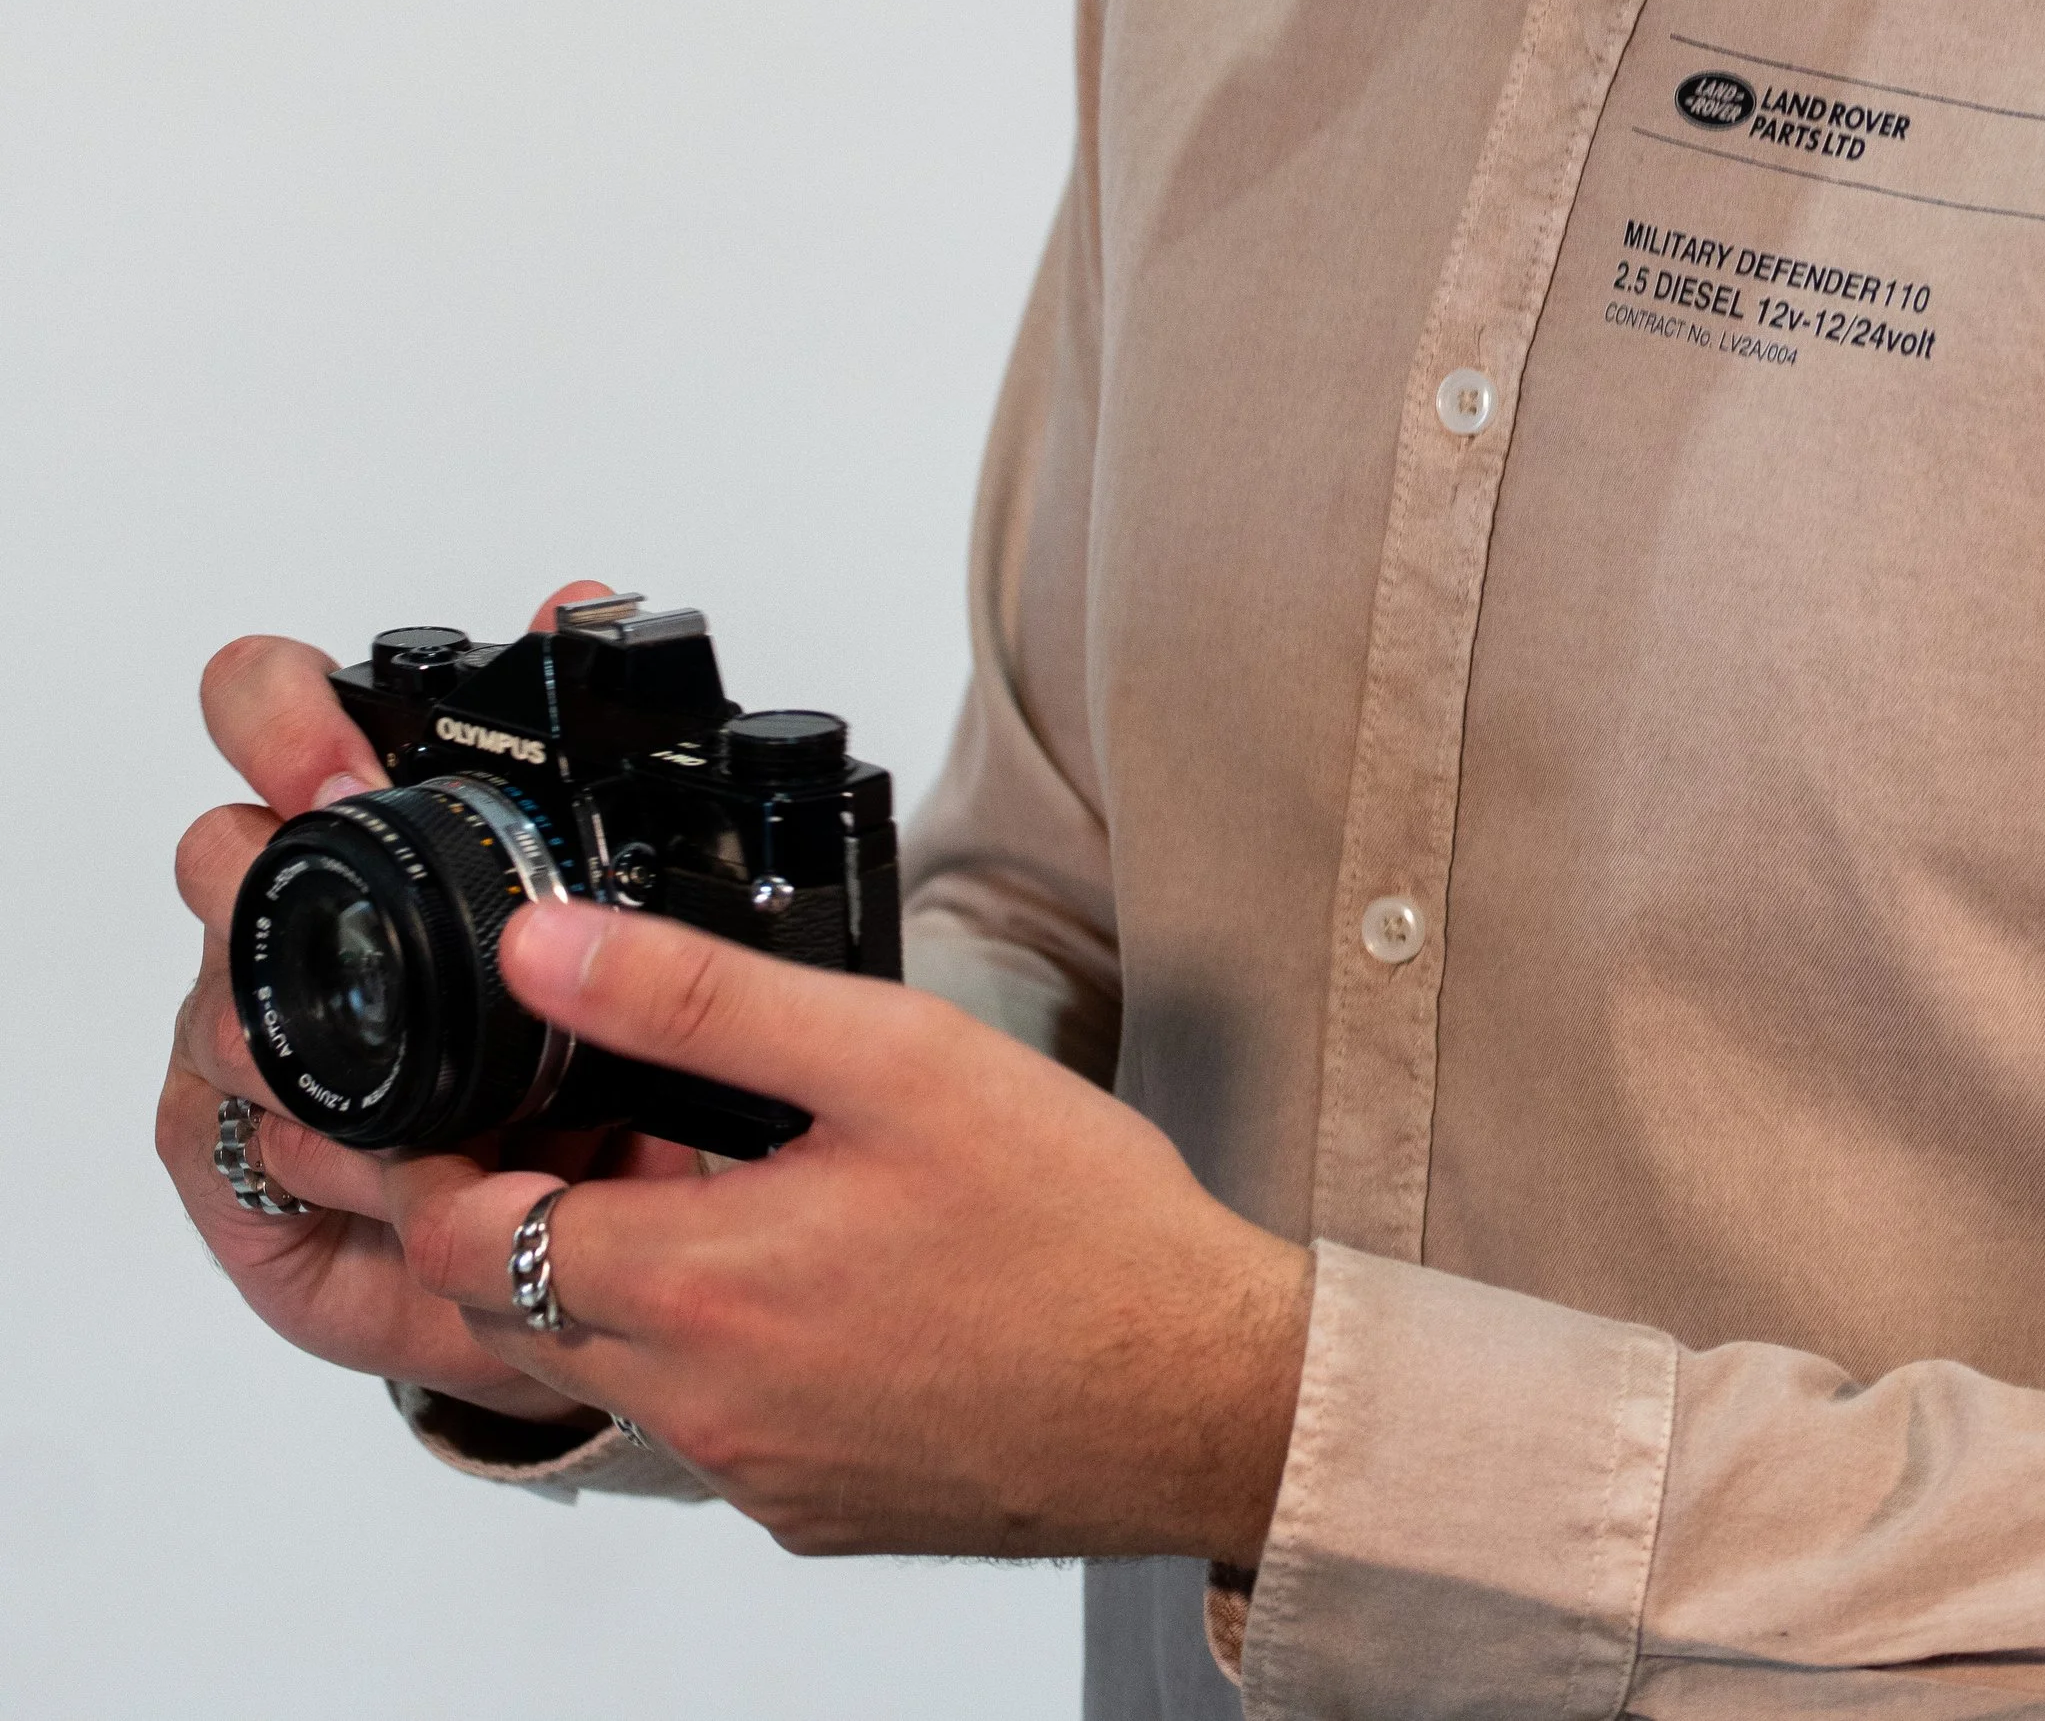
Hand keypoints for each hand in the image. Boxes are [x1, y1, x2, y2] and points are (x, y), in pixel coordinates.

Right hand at [156, 581, 669, 1424]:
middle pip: (217, 851)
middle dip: (271, 885)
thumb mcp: (601, 897)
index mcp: (356, 824)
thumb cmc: (568, 1046)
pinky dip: (350, 1172)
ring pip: (231, 1018)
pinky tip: (426, 1178)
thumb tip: (580, 596)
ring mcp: (242, 1037)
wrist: (567, 1223)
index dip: (280, 715)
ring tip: (463, 1104)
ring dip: (342, 1061)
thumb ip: (566, 745)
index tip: (342, 773)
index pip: (267, 706)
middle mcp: (283, 915)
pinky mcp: (232, 1168)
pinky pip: (255, 1155)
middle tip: (370, 933)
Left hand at [386, 901, 1316, 1559]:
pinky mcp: (815, 1508)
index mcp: (702, 1289)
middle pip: (509, 1315)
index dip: (428, 1160)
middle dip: (504, 1213)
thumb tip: (541, 949)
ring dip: (609, 1274)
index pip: (457, 1241)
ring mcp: (758, 1474)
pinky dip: (703, 1341)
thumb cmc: (1077, 1229)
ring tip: (696, 1167)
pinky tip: (797, 1262)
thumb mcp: (890, 1055)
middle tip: (573, 1113)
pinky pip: (706, 1421)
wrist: (1203, 1395)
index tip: (452, 1093)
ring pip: (611, 1370)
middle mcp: (705, 1407)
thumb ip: (696, 997)